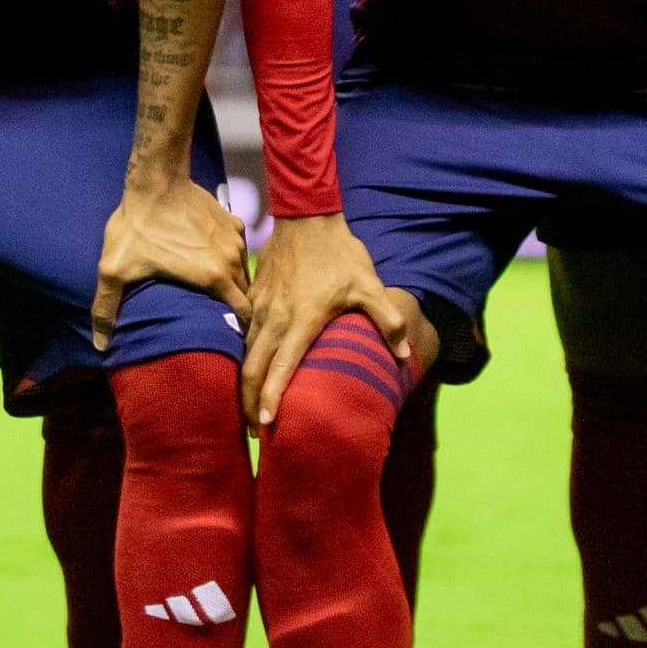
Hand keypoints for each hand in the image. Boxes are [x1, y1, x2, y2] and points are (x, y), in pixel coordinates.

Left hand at [93, 169, 245, 351]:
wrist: (155, 180)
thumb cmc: (136, 226)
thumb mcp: (115, 269)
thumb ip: (107, 308)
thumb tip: (100, 346)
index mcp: (214, 277)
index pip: (243, 315)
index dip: (238, 328)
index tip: (228, 335)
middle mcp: (232, 259)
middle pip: (245, 294)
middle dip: (236, 307)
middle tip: (219, 316)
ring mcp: (235, 238)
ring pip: (243, 270)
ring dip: (233, 280)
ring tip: (215, 289)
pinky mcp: (232, 220)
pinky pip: (238, 247)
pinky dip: (230, 256)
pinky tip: (211, 257)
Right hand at [238, 211, 427, 426]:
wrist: (307, 215)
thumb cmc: (340, 253)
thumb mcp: (369, 285)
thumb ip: (387, 320)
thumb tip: (403, 355)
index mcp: (301, 320)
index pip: (279, 368)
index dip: (270, 398)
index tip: (268, 425)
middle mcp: (274, 317)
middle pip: (250, 368)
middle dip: (248, 403)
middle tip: (255, 432)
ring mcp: (260, 306)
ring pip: (244, 353)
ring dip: (243, 383)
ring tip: (249, 410)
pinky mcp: (254, 296)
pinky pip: (243, 333)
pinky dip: (243, 357)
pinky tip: (247, 370)